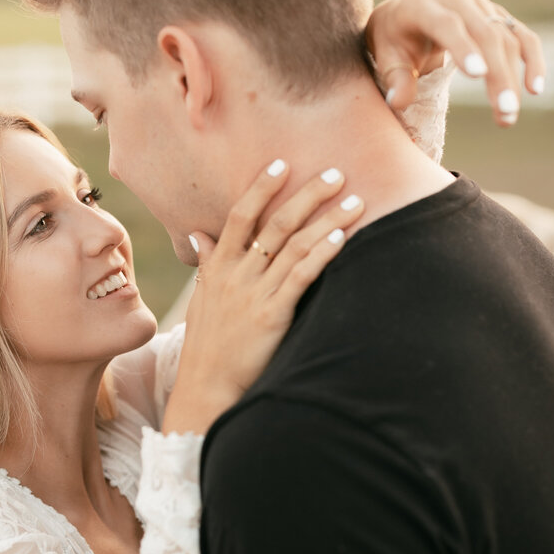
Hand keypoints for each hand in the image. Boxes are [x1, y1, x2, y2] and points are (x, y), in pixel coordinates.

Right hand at [162, 161, 362, 434]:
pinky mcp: (271, 316)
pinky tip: (341, 239)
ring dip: (327, 220)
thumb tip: (198, 235)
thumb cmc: (206, 347)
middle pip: (275, 224)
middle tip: (335, 172)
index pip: (240, 216)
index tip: (282, 164)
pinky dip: (321, 255)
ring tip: (355, 201)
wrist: (205, 389)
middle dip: (307, 194)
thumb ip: (205, 264)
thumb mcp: (200, 300)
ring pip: (294, 246)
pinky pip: (300, 277)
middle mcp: (235, 275)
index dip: (261, 187)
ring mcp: (253, 295)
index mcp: (217, 268)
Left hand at [365, 0, 545, 126]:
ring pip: (505, 37)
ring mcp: (480, 4)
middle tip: (505, 110)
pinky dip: (532, 60)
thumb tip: (400, 103)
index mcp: (423, 3)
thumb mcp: (385, 56)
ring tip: (509, 114)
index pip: (447, 25)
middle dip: (498, 73)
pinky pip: (521, 36)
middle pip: (484, 33)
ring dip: (512, 77)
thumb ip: (395, 78)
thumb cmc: (392, 39)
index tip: (478, 75)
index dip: (463, 48)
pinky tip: (535, 88)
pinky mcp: (496, 15)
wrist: (404, 13)